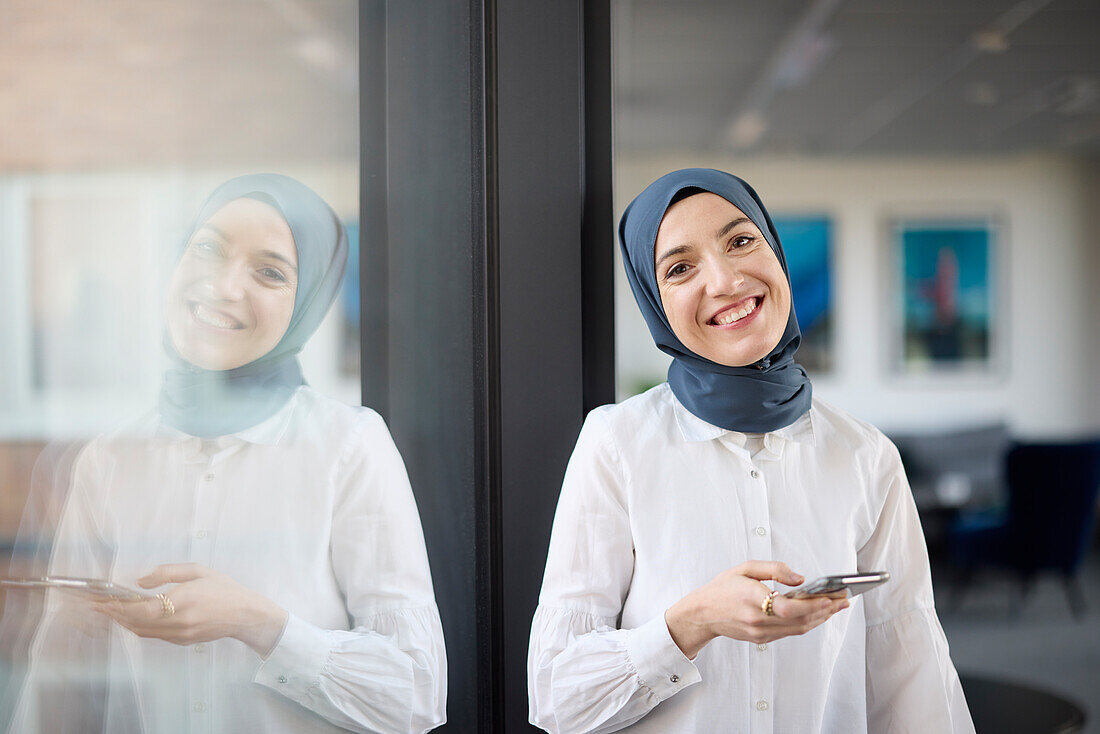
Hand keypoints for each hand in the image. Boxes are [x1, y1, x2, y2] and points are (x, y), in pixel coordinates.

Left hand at [91, 563, 287, 655]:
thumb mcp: (198, 571)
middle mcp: (178, 620)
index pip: (141, 609)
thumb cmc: (223, 588)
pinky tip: (134, 619)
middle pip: (136, 623)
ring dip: (124, 623)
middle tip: (99, 608)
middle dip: (115, 616)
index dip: (118, 608)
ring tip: (112, 613)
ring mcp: (180, 634)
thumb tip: (140, 581)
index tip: (101, 603)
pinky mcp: (182, 641)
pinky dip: (140, 628)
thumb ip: (168, 573)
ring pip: (142, 632)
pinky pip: (154, 635)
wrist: (245, 614)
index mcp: (182, 599)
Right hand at [665, 561, 848, 658]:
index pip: (790, 608)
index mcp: (753, 599)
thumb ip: (774, 569)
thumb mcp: (745, 568)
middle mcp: (759, 620)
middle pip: (801, 620)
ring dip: (821, 619)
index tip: (832, 596)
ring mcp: (761, 633)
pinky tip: (818, 614)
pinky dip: (808, 623)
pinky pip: (791, 632)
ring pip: (799, 629)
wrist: (702, 613)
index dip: (814, 604)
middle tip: (844, 600)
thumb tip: (800, 578)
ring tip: (836, 607)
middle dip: (826, 610)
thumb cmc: (722, 588)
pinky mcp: (762, 638)